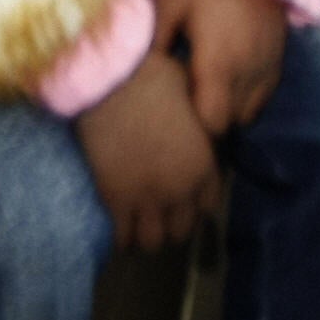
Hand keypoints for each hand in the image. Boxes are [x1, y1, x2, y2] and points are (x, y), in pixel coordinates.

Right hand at [73, 50, 222, 251]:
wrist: (111, 80)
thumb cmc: (153, 77)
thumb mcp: (193, 98)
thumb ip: (199, 120)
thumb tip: (201, 122)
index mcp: (203, 164)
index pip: (208, 205)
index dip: (195, 203)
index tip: (183, 198)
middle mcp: (180, 188)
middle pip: (182, 230)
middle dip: (171, 223)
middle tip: (158, 212)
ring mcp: (148, 197)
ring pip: (154, 242)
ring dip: (147, 234)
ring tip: (137, 222)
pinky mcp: (116, 199)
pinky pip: (123, 237)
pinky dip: (121, 236)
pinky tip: (118, 223)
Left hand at [151, 0, 287, 135]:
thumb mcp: (169, 6)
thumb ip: (155, 43)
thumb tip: (134, 73)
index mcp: (218, 65)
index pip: (213, 123)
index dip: (196, 127)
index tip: (180, 112)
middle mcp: (248, 73)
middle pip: (231, 123)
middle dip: (211, 119)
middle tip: (189, 101)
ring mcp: (267, 66)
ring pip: (250, 112)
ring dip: (230, 108)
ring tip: (207, 89)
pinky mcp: (279, 56)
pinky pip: (265, 93)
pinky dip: (247, 94)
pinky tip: (229, 77)